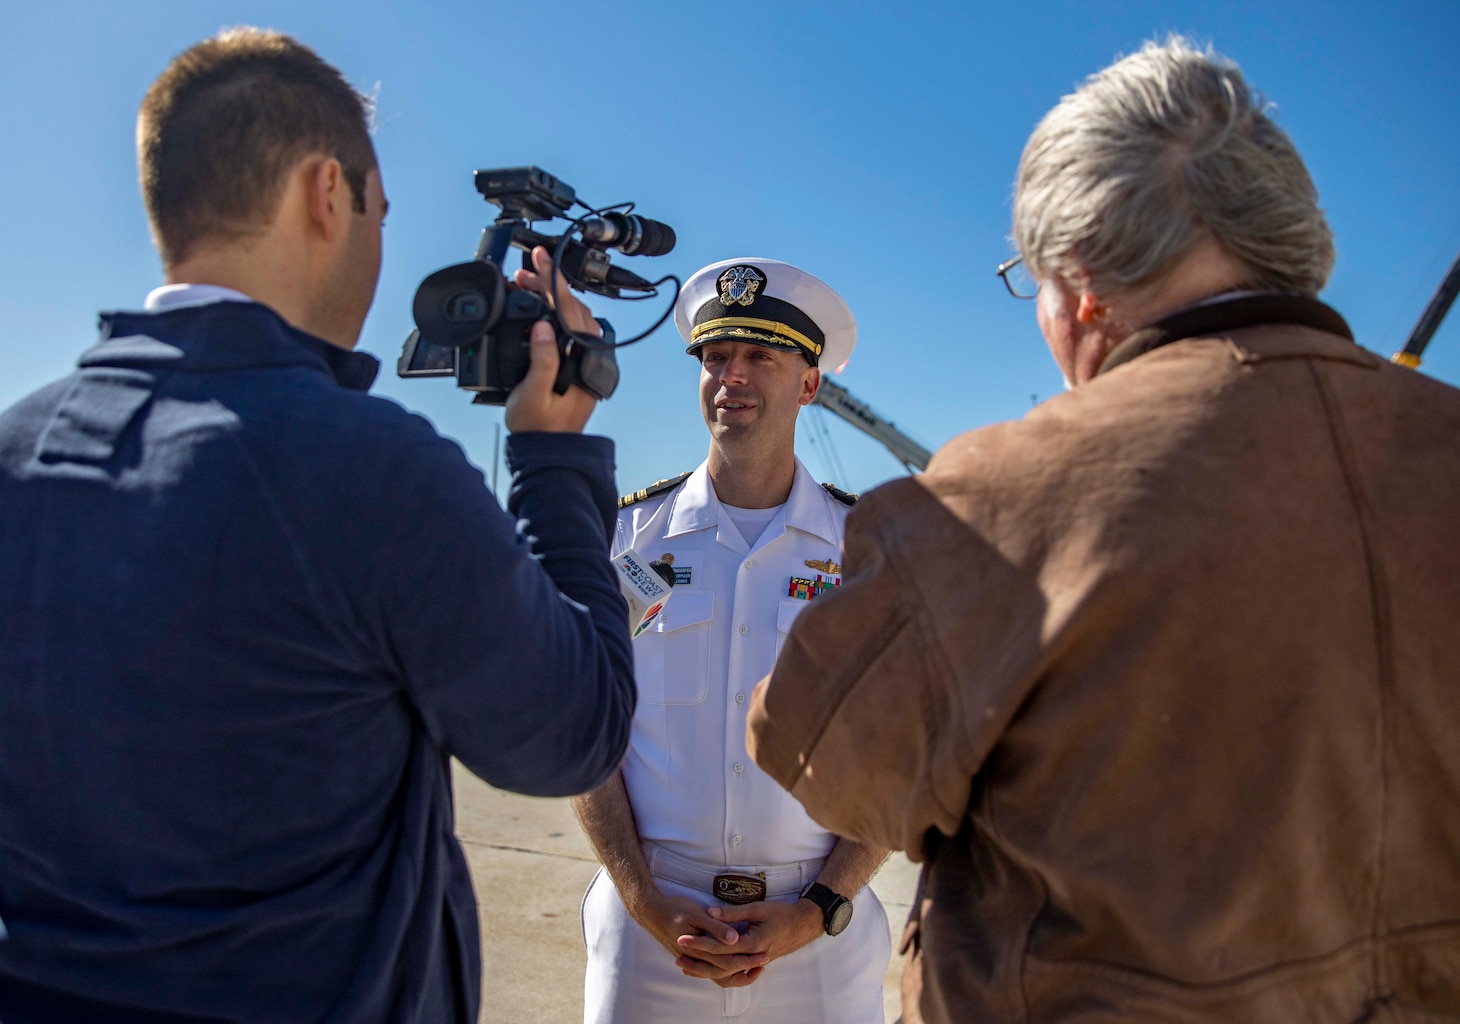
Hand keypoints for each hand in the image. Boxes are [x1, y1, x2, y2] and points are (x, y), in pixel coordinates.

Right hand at [503, 247, 602, 432]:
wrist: (550, 450)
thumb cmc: (539, 427)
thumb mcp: (532, 395)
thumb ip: (541, 361)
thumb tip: (543, 326)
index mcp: (581, 358)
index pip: (567, 309)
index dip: (551, 279)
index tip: (538, 257)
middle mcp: (590, 355)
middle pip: (570, 306)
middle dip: (546, 284)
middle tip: (521, 273)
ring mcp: (586, 358)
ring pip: (571, 315)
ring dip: (550, 298)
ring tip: (525, 287)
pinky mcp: (579, 363)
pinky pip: (569, 328)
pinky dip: (554, 313)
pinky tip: (538, 310)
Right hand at [630, 892, 767, 979]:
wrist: (651, 912)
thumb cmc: (674, 909)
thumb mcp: (696, 913)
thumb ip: (716, 927)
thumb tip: (735, 939)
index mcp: (698, 949)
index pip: (728, 960)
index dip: (748, 959)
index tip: (764, 955)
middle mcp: (695, 959)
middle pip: (725, 971)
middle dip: (746, 968)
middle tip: (764, 962)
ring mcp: (692, 960)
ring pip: (717, 976)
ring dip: (736, 974)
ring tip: (753, 969)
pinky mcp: (690, 958)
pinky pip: (709, 972)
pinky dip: (723, 972)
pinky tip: (733, 968)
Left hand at [674, 898, 823, 987]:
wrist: (803, 925)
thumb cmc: (782, 914)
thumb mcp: (758, 909)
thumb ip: (734, 913)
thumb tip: (711, 912)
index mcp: (751, 944)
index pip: (719, 947)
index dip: (699, 943)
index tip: (682, 938)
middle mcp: (751, 957)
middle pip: (719, 965)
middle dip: (697, 961)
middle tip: (677, 955)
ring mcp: (753, 962)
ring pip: (726, 972)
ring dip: (705, 969)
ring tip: (686, 965)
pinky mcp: (754, 961)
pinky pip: (734, 971)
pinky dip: (719, 970)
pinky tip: (707, 967)